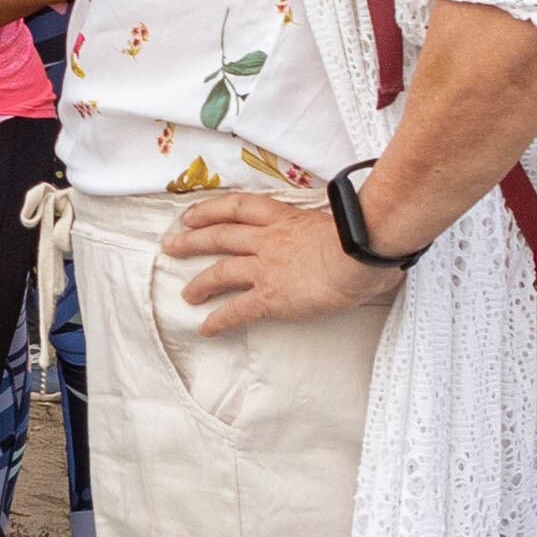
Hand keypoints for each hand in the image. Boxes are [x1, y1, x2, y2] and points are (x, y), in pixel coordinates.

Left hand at [171, 190, 403, 332]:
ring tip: (187, 294)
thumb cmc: (363, 237)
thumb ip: (332, 227)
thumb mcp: (341, 222)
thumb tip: (348, 234)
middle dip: (193, 240)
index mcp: (284, 218)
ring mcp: (265, 268)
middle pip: (220, 236)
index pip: (239, 207)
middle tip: (172, 245)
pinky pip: (237, 310)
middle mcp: (268, 240)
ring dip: (201, 283)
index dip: (211, 209)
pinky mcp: (270, 297)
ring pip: (221, 272)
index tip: (193, 214)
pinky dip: (219, 320)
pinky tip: (207, 328)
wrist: (361, 254)